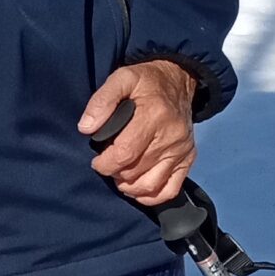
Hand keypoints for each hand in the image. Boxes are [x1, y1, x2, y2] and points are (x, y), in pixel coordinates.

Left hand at [78, 58, 197, 207]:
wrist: (178, 80)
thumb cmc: (146, 82)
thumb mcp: (122, 78)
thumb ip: (102, 101)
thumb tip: (86, 128)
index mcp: (154, 116)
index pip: (124, 154)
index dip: (105, 164)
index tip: (97, 161)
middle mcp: (171, 136)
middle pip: (134, 172)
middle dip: (114, 173)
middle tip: (108, 163)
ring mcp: (182, 150)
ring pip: (149, 185)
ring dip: (128, 187)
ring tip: (119, 175)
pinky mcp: (188, 159)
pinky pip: (170, 190)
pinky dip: (150, 197)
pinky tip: (136, 188)